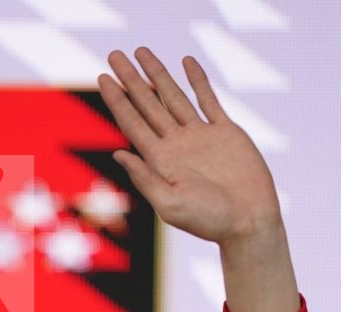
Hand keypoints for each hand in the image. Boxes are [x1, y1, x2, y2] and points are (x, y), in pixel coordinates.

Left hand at [98, 49, 281, 245]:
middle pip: (148, 105)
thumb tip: (120, 153)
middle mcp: (176, 145)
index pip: (132, 123)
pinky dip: (198, 81)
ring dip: (158, 74)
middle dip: (130, 80)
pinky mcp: (225, 131)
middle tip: (114, 55)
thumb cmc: (208, 221)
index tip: (102, 77)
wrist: (248, 221)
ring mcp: (200, 137)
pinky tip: (185, 63)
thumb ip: (145, 178)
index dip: (117, 100)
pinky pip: (208, 100)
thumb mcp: (170, 205)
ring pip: (174, 96)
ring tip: (142, 51)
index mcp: (160, 162)